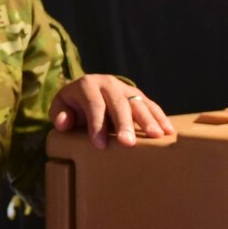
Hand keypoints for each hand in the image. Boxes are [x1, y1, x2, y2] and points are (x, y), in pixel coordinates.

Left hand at [51, 75, 172, 149]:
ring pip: (138, 103)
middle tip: (128, 143)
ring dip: (148, 120)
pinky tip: (168, 131)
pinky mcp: (138, 95)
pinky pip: (151, 105)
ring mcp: (125, 88)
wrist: (86, 90)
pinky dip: (160, 117)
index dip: (97, 124)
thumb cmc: (72, 104)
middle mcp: (108, 83)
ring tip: (156, 136)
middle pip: (119, 103)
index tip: (100, 145)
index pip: (94, 104)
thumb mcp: (60, 106)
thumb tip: (64, 122)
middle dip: (124, 124)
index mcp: (87, 85)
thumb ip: (59, 113)